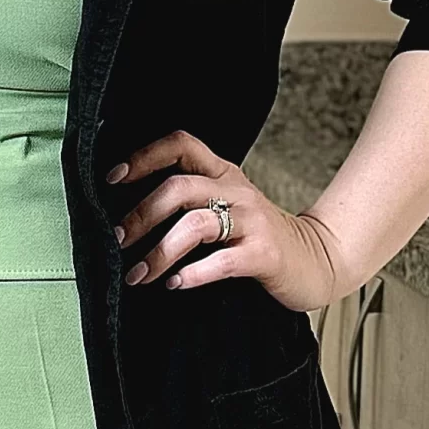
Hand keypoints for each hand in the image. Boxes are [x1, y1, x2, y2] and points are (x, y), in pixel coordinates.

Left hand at [110, 130, 343, 312]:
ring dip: (159, 252)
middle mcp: (236, 190)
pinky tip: (175, 284)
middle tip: (117, 241)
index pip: (181, 145)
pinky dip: (192, 273)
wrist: (316, 260)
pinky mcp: (264, 254)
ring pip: (195, 225)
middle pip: (178, 188)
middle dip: (140, 215)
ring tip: (138, 274)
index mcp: (223, 173)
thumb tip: (127, 215)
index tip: (113, 178)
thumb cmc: (258, 237)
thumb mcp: (226, 205)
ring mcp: (252, 221)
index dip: (144, 156)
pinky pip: (221, 261)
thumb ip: (189, 201)